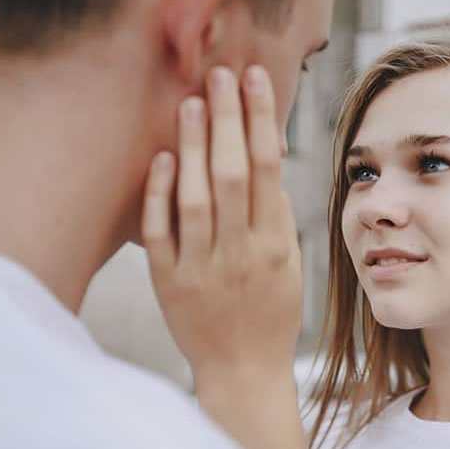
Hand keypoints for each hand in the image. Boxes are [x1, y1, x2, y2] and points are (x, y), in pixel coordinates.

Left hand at [142, 66, 302, 443]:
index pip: (270, 170)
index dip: (261, 120)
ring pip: (198, 199)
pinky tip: (163, 160)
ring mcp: (203, 268)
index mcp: (276, 246)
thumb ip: (277, 216)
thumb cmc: (270, 315)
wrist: (243, 372)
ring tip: (190, 104)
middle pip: (235, 175)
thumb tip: (266, 157)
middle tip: (219, 75)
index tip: (255, 80)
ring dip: (195, 148)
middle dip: (229, 120)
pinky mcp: (169, 283)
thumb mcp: (289, 266)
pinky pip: (161, 233)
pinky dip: (160, 195)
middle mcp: (241, 254)